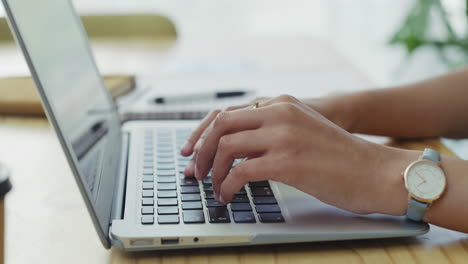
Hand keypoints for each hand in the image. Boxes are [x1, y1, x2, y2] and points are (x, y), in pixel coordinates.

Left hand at [183, 94, 404, 213]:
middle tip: (197, 172)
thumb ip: (272, 129)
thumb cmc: (340, 157)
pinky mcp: (287, 162)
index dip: (202, 132)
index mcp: (281, 103)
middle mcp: (279, 113)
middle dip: (202, 150)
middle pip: (221, 125)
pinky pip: (240, 172)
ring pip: (226, 147)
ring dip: (213, 171)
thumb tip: (237, 147)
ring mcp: (283, 136)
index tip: (191, 151)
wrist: (375, 171)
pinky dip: (227, 186)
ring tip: (215, 187)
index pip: (227, 111)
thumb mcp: (303, 129)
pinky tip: (229, 196)